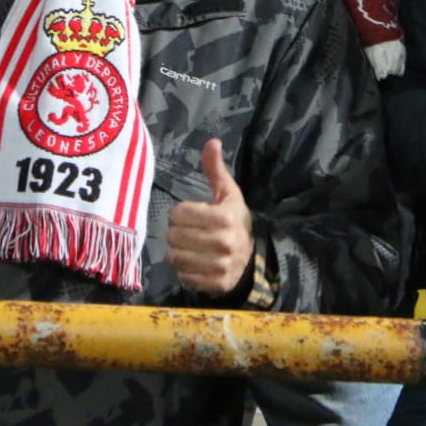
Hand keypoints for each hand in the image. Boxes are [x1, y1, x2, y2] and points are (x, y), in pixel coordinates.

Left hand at [166, 139, 253, 296]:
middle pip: (173, 235)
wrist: (252, 257)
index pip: (179, 213)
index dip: (180, 213)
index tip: (190, 214)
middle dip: (176, 232)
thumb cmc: (234, 220)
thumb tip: (212, 141)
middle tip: (187, 231)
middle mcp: (223, 242)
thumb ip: (215, 169)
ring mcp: (219, 265)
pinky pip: (183, 276)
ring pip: (175, 257)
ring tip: (188, 247)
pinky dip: (184, 269)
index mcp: (225, 217)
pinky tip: (194, 262)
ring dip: (177, 251)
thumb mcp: (228, 193)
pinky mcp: (215, 283)